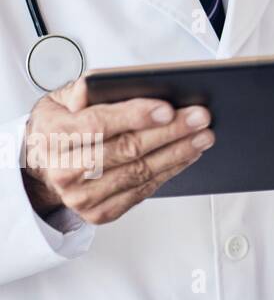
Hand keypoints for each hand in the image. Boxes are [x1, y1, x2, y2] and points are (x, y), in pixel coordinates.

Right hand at [20, 77, 213, 223]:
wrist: (44, 165)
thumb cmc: (62, 125)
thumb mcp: (62, 99)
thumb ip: (82, 88)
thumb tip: (96, 86)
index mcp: (53, 136)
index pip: (98, 125)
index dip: (135, 116)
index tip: (168, 109)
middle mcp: (63, 171)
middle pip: (126, 150)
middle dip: (170, 132)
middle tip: (200, 117)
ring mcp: (80, 197)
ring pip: (139, 172)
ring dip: (178, 153)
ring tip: (203, 135)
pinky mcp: (99, 213)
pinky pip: (142, 192)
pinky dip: (169, 172)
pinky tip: (188, 155)